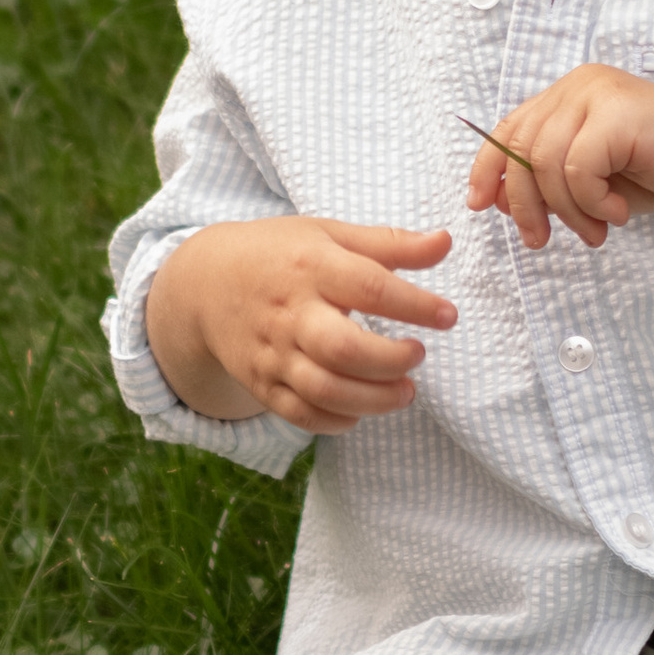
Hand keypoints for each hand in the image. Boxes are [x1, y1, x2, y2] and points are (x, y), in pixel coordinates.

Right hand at [143, 215, 456, 432]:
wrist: (205, 283)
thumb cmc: (281, 254)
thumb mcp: (329, 234)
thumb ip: (390, 243)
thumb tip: (446, 241)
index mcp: (311, 266)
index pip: (369, 287)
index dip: (415, 305)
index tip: (448, 316)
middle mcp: (290, 313)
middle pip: (342, 348)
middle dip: (390, 360)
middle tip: (418, 355)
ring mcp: (273, 353)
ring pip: (324, 389)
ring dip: (374, 399)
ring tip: (405, 391)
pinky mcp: (262, 384)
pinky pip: (302, 414)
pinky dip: (338, 420)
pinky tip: (364, 408)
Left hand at [463, 67, 653, 253]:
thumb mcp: (593, 180)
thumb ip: (548, 182)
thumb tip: (495, 197)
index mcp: (568, 95)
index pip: (509, 128)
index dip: (487, 167)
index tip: (480, 205)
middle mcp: (578, 86)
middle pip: (521, 150)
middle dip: (525, 205)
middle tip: (542, 241)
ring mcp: (598, 93)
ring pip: (546, 163)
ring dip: (568, 211)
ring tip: (597, 229)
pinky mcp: (618, 113)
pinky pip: (578, 169)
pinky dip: (592, 201)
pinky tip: (618, 212)